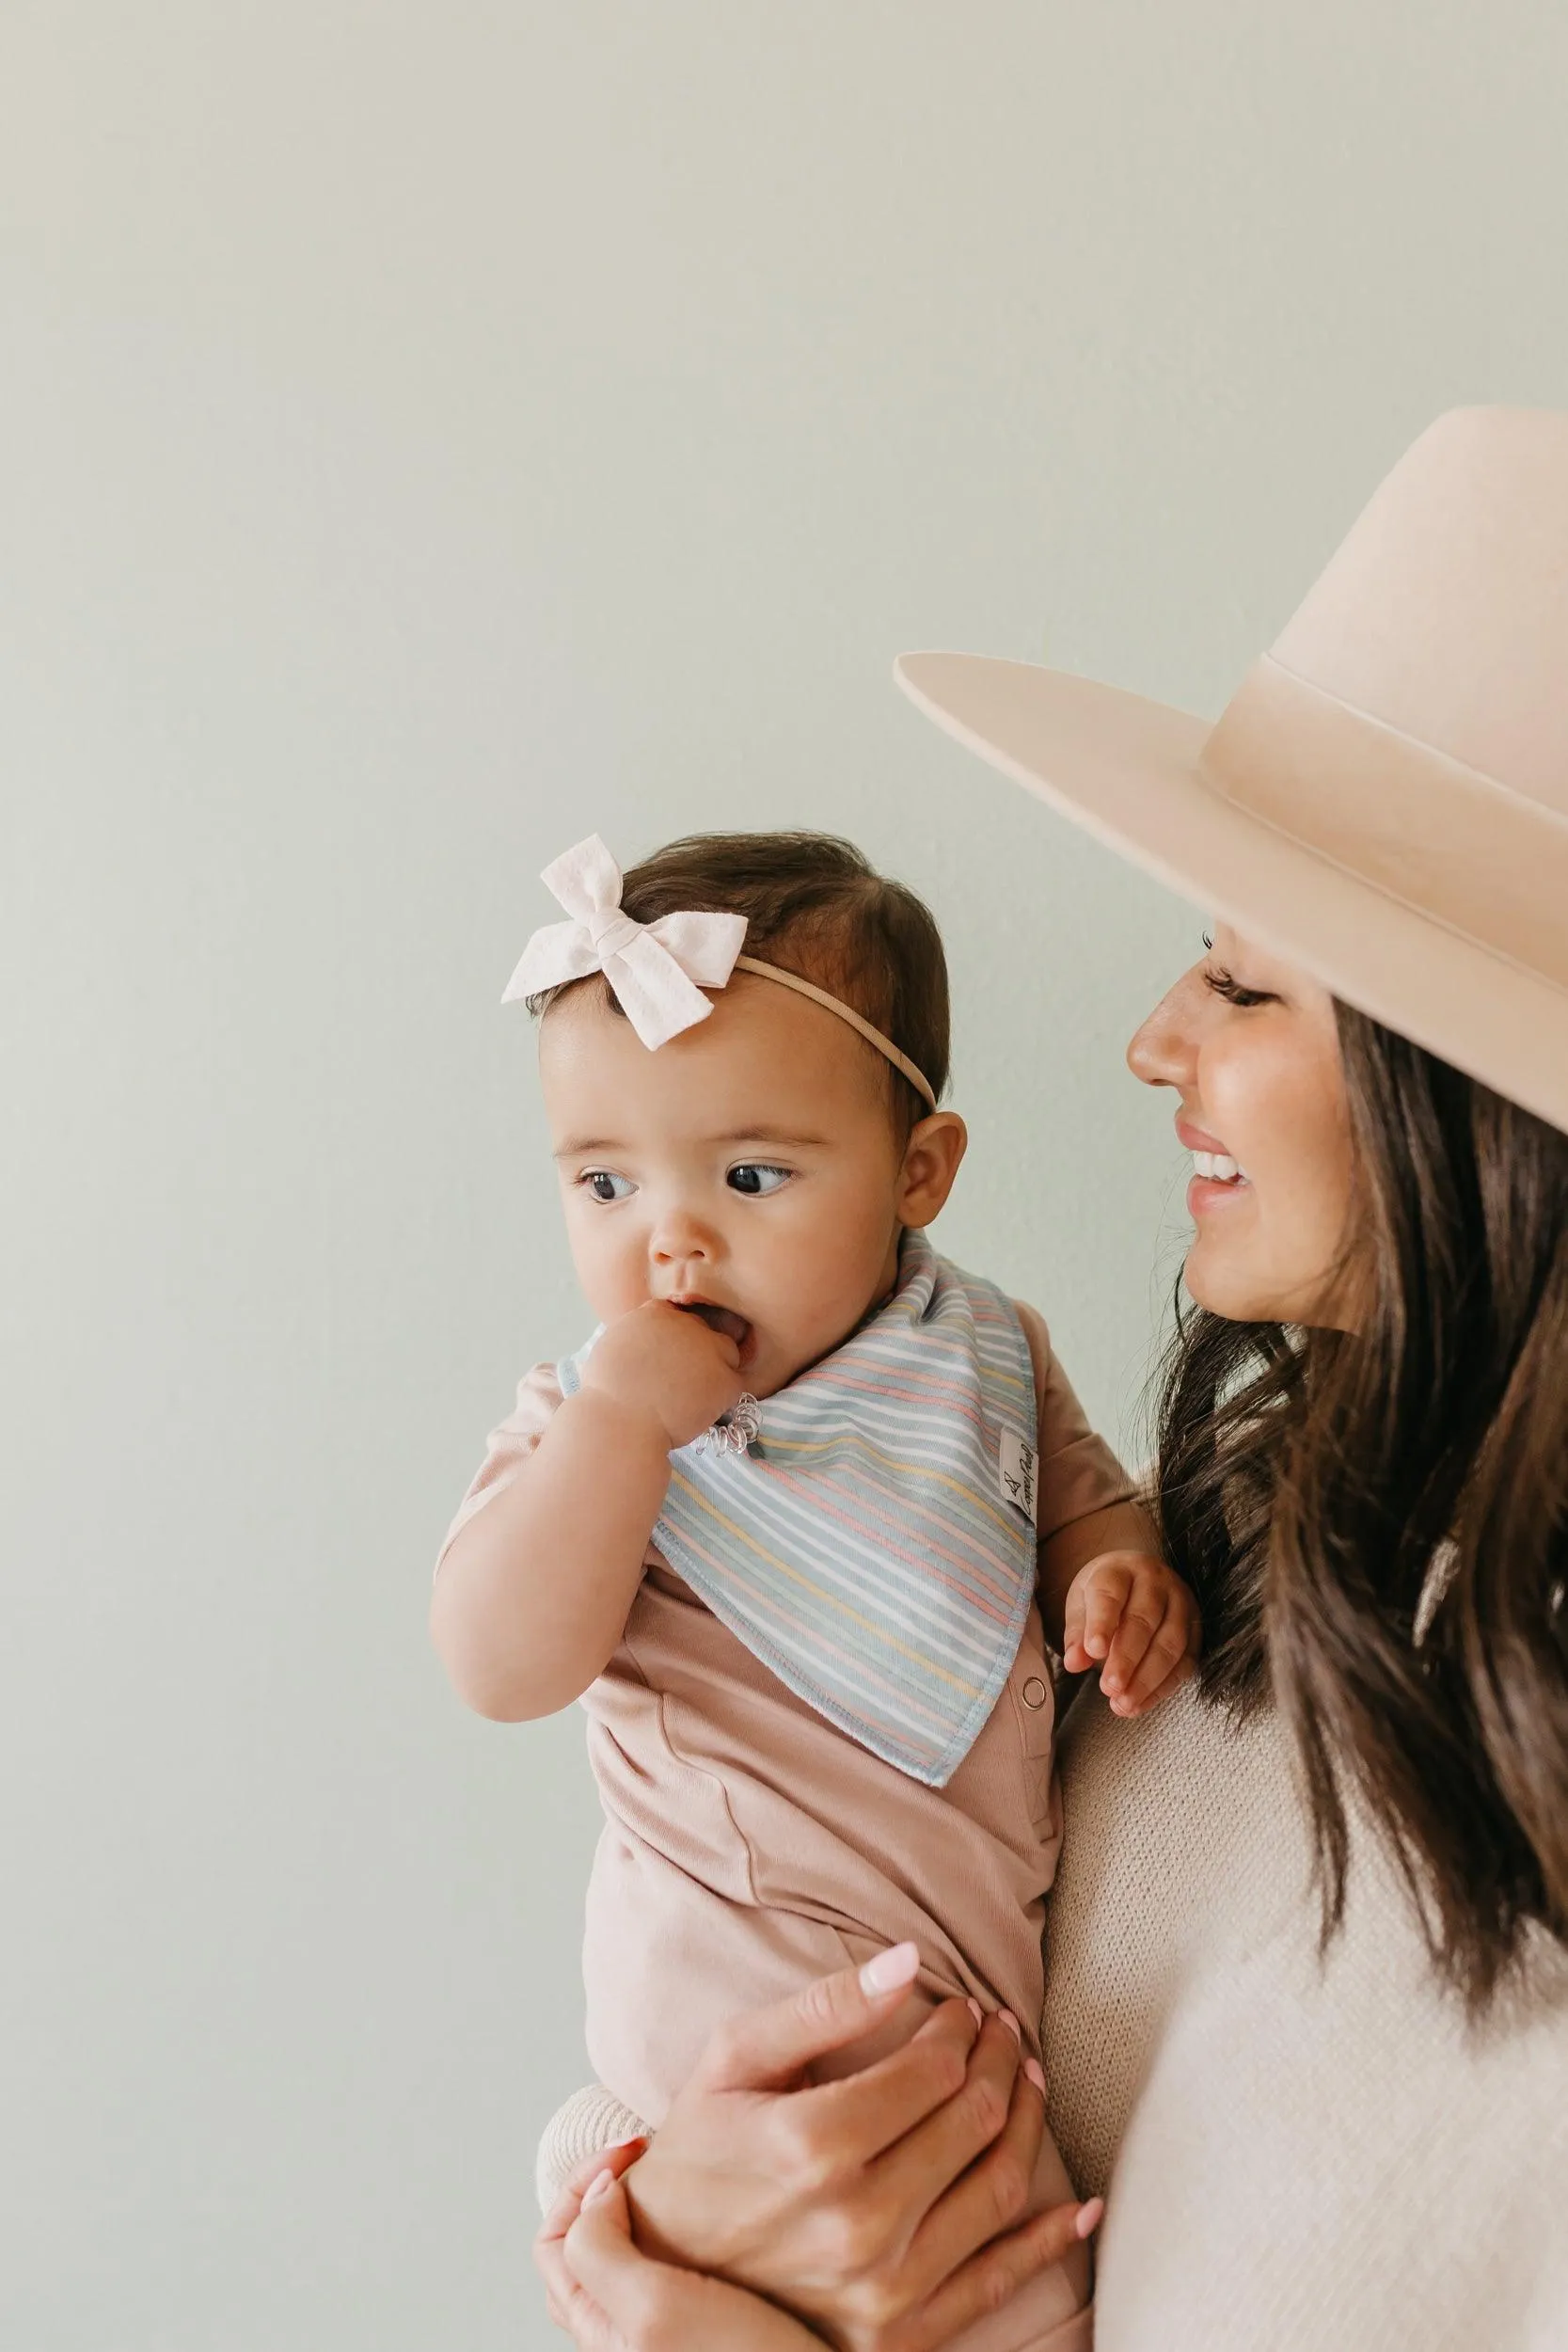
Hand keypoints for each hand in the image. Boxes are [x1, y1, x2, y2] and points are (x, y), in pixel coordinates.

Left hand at [538, 2149, 817, 2350]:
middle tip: (654, 2148)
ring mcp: (674, 2321)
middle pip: (591, 2239)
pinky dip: (695, 2218)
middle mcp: (630, 2326)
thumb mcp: (654, 2311)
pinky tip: (731, 2202)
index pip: (554, 2239)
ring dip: (657, 2198)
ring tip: (694, 2167)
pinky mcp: (720, 2314)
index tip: (634, 2149)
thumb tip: (600, 2194)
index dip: (582, 2181)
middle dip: (617, 2182)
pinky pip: (686, 2256)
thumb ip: (600, 2249)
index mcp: (601, 2325)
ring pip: (641, 2246)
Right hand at [581, 1300, 746, 1449]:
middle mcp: (686, 1324)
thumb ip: (639, 1335)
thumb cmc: (608, 1396)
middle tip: (680, 1383)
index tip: (669, 1362)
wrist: (619, 1425)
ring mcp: (709, 1349)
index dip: (677, 1341)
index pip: (680, 1318)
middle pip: (705, 1331)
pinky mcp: (725, 1378)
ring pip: (727, 1354)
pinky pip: (734, 1385)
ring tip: (690, 1398)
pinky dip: (722, 1399)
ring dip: (715, 1372)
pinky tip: (699, 1412)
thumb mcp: (613, 1347)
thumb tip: (651, 1341)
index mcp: (656, 1313)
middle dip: (697, 1354)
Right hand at [623, 1948, 1098, 2351]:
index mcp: (812, 2145)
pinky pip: (998, 2279)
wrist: (667, 2265)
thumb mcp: (734, 2059)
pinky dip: (1050, 2239)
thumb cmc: (699, 2148)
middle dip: (1000, 2062)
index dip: (961, 2028)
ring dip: (1026, 2123)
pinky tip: (1080, 2204)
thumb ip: (823, 2007)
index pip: (931, 2071)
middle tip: (1003, 2031)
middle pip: (970, 2121)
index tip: (965, 2007)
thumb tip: (910, 1960)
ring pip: (997, 2188)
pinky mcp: (901, 2335)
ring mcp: (883, 2288)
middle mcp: (856, 2222)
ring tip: (1026, 2082)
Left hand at [1061, 1549, 1200, 1715]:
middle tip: (1109, 1688)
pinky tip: (1141, 1704)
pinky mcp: (1196, 1628)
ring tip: (1123, 1704)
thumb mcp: (1082, 1606)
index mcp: (1121, 1570)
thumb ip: (1077, 1634)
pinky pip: (1185, 1661)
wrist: (1136, 1580)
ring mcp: (1182, 1603)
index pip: (1111, 1595)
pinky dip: (1163, 1687)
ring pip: (1171, 1643)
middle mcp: (1156, 1581)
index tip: (1094, 1651)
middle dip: (1127, 1658)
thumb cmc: (1105, 1596)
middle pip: (1144, 1620)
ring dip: (1147, 1678)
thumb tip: (1074, 1663)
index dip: (1103, 1623)